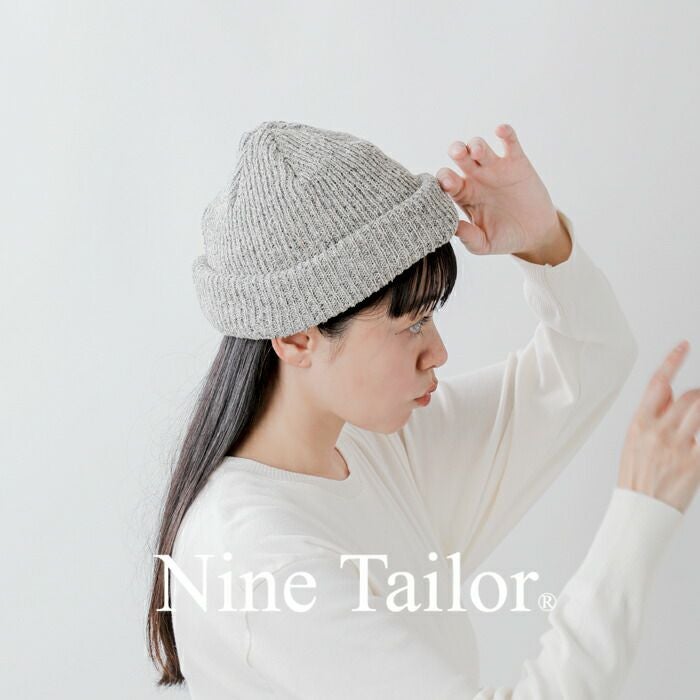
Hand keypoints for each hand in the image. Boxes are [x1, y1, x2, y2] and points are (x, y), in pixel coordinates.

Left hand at [437, 124, 571, 264]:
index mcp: (464, 195)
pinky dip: (505, 133)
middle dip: (456, 151)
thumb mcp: (485, 244)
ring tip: (479, 152)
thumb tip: (454, 228)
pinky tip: (500, 131)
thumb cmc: (504, 238)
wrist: (535, 234)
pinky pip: (509, 142)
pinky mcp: (517, 162)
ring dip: (477, 144)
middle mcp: (475, 178)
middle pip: (459, 156)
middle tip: (458, 154)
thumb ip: (469, 238)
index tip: (448, 184)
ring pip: (479, 146)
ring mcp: (495, 168)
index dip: (445, 179)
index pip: (447, 180)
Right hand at [617, 340, 699, 513]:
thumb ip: (652, 416)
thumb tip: (668, 394)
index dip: (672, 361)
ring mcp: (677, 446)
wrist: (639, 510)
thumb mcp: (634, 441)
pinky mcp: (695, 463)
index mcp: (639, 423)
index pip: (657, 383)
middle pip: (689, 396)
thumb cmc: (637, 477)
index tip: (684, 345)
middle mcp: (658, 431)